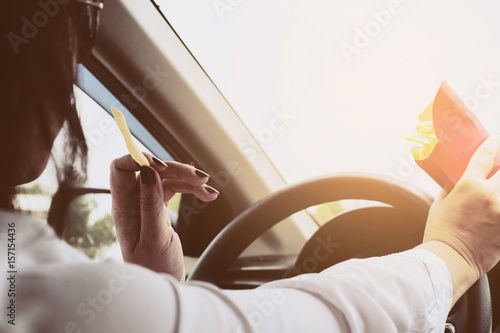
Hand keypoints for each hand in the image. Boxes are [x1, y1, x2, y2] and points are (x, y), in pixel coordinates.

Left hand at [109, 154, 218, 280]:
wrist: (163, 286)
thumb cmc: (154, 268)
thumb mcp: (154, 238)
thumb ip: (150, 204)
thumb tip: (146, 172)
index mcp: (123, 207)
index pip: (120, 169)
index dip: (138, 159)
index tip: (162, 164)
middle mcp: (132, 202)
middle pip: (151, 170)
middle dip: (176, 170)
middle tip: (199, 178)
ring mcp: (146, 204)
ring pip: (166, 178)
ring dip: (189, 180)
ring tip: (209, 189)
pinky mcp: (159, 208)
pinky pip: (175, 189)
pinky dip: (192, 190)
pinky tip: (207, 195)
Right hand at [423, 135, 499, 279]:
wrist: (450, 260)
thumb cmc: (441, 233)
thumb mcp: (440, 203)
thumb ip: (451, 187)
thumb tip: (456, 178)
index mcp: (470, 185)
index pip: (486, 154)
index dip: (493, 144)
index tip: (494, 141)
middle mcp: (491, 195)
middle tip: (496, 169)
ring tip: (494, 192)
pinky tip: (495, 208)